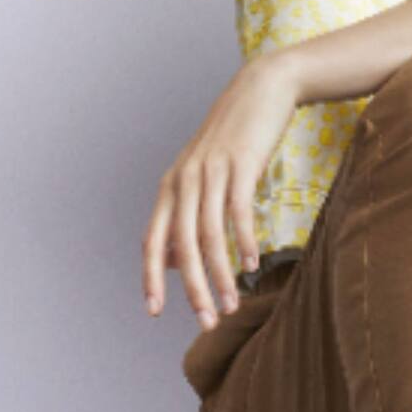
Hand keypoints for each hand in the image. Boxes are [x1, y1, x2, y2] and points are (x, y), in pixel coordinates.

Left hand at [145, 56, 302, 327]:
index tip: (154, 312)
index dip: (151, 278)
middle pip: (182, 246)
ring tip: (232, 304)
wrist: (261, 90)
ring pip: (210, 235)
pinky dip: (244, 243)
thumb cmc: (233, 139)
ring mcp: (211, 172)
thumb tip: (173, 260)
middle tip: (206, 322)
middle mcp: (184, 181)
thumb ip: (185, 214)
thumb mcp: (202, 175)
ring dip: (220, 275)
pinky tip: (252, 266)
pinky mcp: (241, 165)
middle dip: (193, 289)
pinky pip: (238, 212)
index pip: (153, 241)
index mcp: (170, 187)